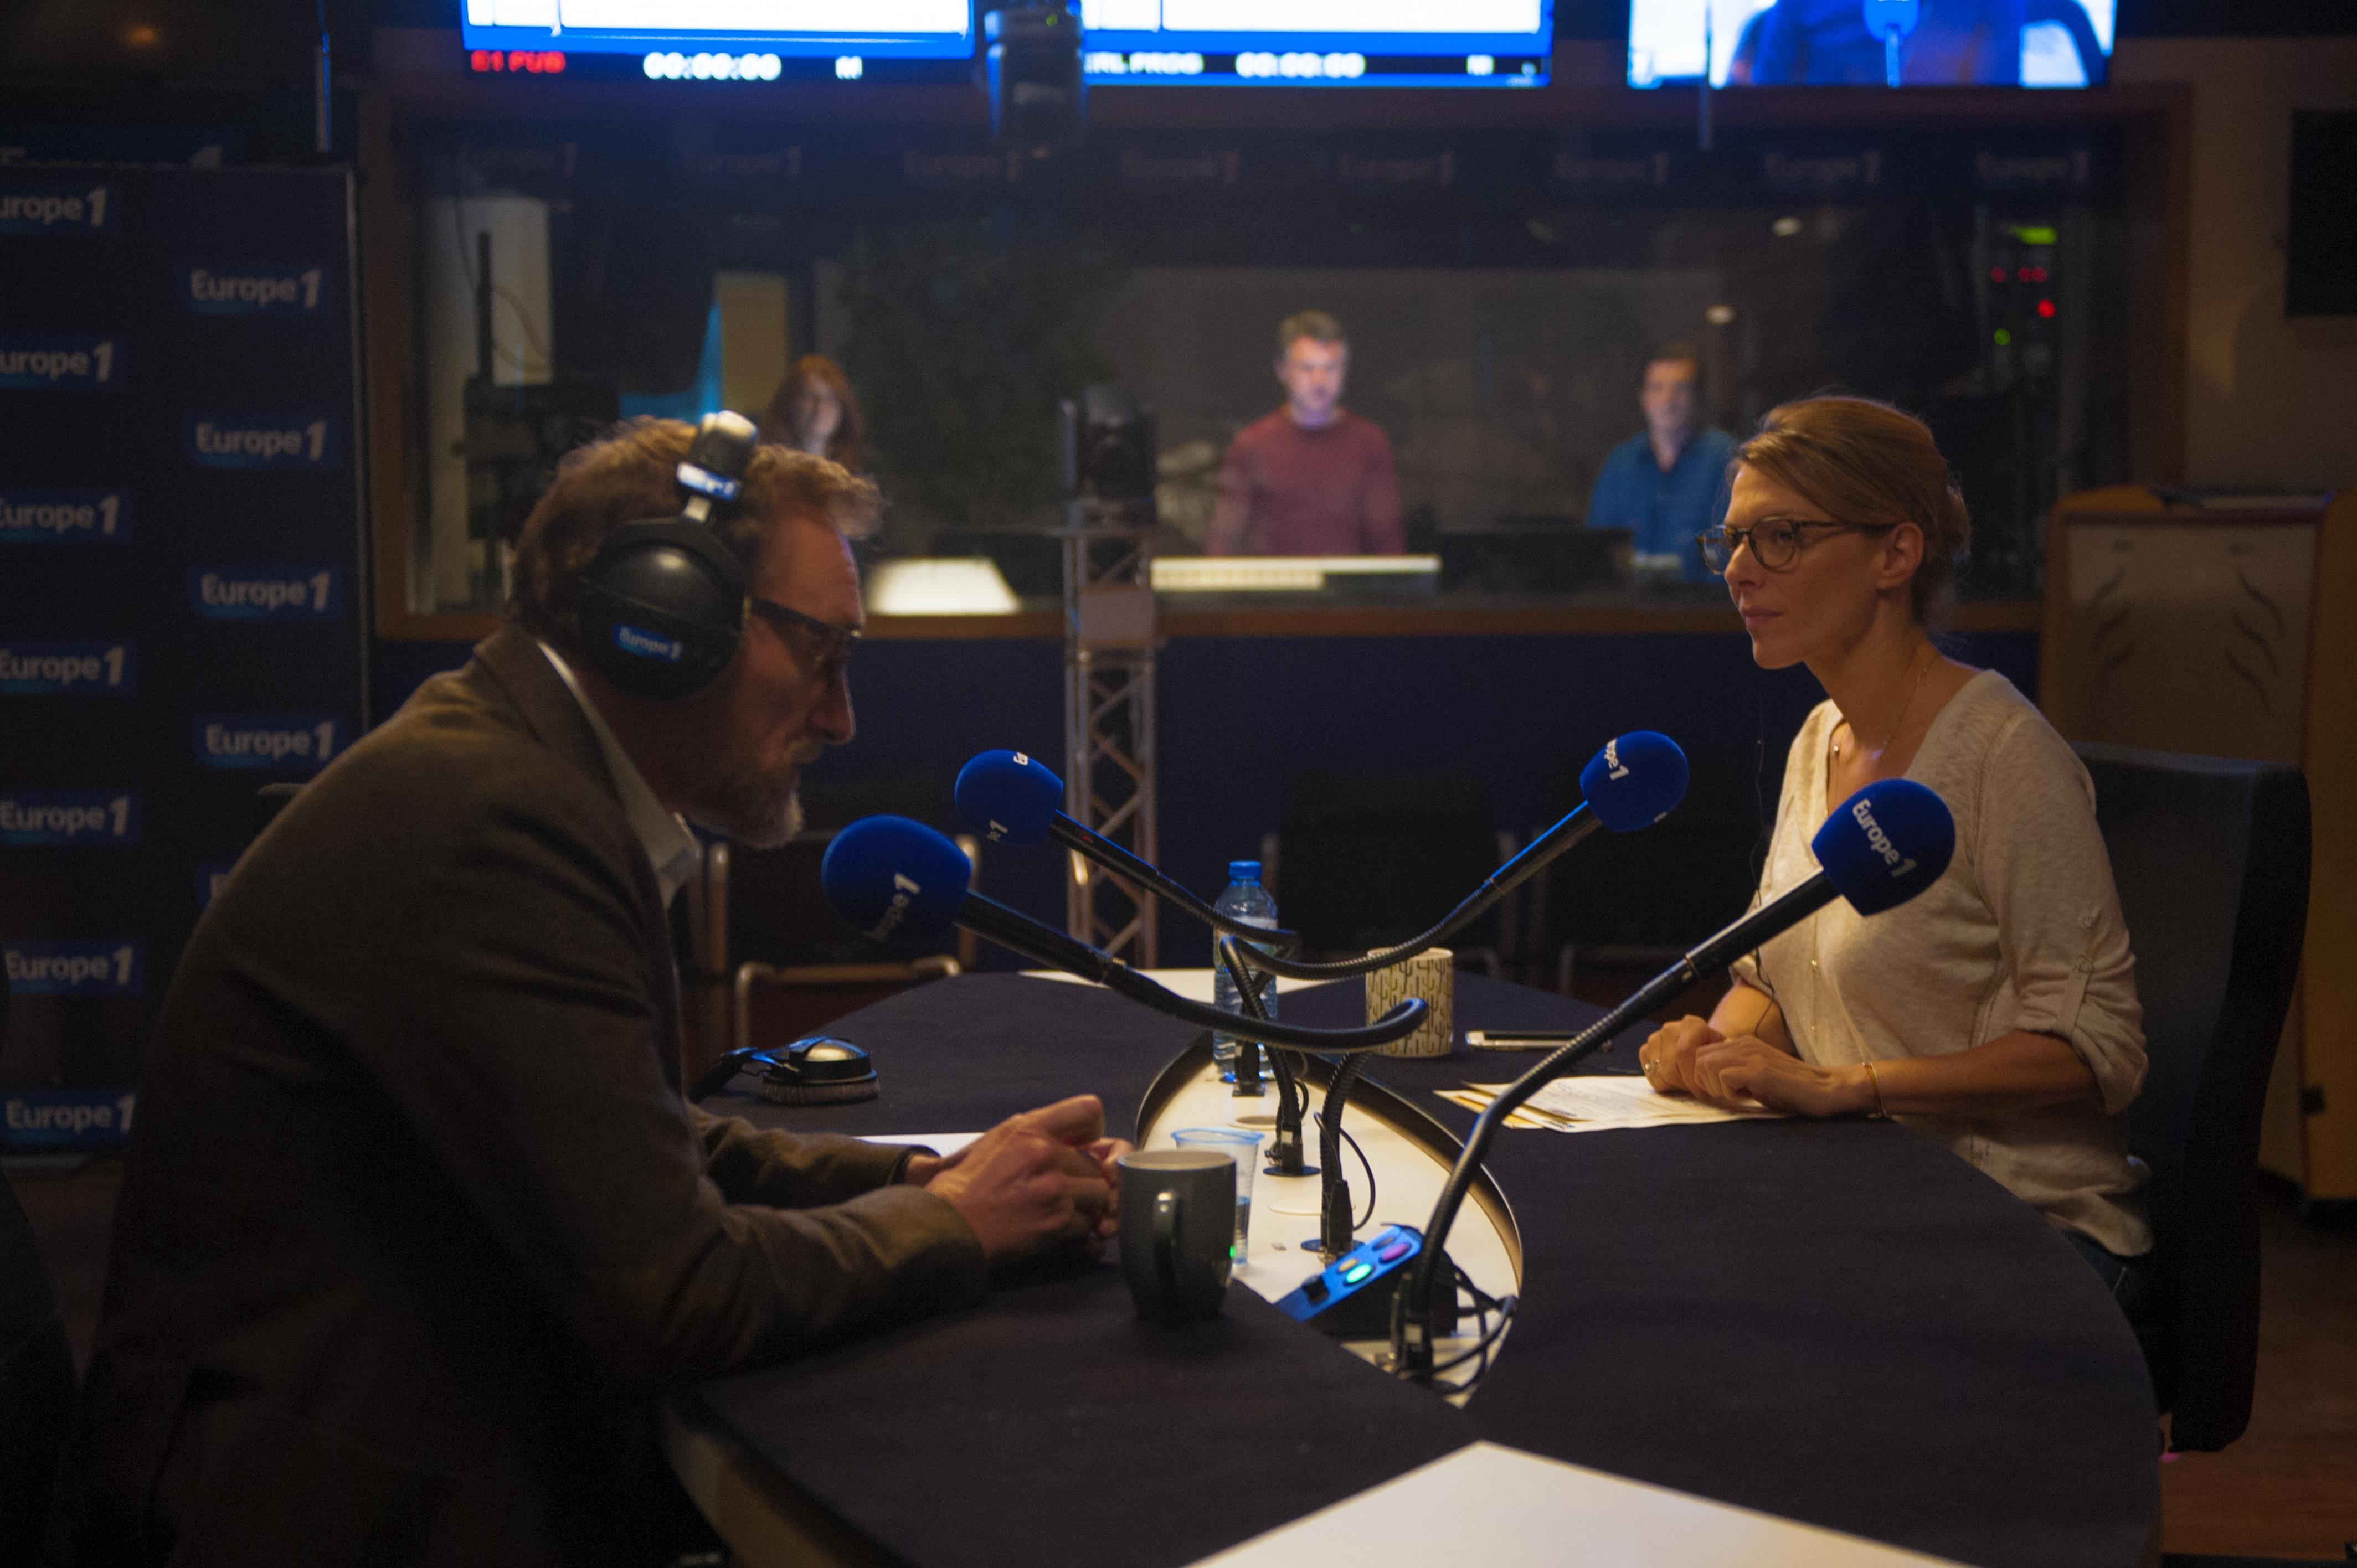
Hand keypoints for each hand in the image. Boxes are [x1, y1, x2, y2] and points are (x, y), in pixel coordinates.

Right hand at [921, 1095, 1118, 1263]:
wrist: (950, 1225)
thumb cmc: (969, 1185)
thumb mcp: (998, 1139)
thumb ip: (1037, 1132)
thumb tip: (1075, 1136)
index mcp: (1029, 1128)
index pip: (1089, 1110)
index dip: (1093, 1130)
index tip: (1084, 1145)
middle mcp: (1044, 1153)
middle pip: (1093, 1162)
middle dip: (1081, 1179)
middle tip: (1059, 1190)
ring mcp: (1054, 1188)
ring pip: (1098, 1193)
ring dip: (1083, 1205)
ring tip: (1057, 1210)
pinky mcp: (1057, 1221)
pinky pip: (1087, 1223)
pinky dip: (1074, 1230)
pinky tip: (1052, 1228)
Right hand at [1636, 1015, 1721, 1096]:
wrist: (1701, 1043)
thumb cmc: (1712, 1051)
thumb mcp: (1721, 1051)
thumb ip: (1720, 1059)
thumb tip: (1717, 1070)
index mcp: (1691, 1025)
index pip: (1684, 1052)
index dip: (1691, 1077)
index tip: (1701, 1092)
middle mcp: (1670, 1029)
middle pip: (1670, 1068)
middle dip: (1683, 1085)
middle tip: (1695, 1091)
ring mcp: (1655, 1038)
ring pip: (1659, 1073)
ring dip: (1673, 1085)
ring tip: (1686, 1084)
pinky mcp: (1645, 1049)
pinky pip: (1649, 1073)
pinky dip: (1661, 1083)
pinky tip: (1674, 1081)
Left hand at [1684, 1036, 1874, 1117]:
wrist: (1827, 1089)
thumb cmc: (1792, 1089)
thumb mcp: (1756, 1076)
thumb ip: (1734, 1073)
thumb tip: (1707, 1082)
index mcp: (1742, 1043)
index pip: (1700, 1054)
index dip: (1703, 1077)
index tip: (1722, 1092)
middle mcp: (1744, 1043)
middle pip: (1697, 1058)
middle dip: (1704, 1082)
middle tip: (1729, 1096)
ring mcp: (1753, 1055)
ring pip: (1706, 1065)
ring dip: (1716, 1087)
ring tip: (1739, 1097)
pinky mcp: (1761, 1070)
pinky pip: (1725, 1077)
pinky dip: (1729, 1092)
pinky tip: (1748, 1098)